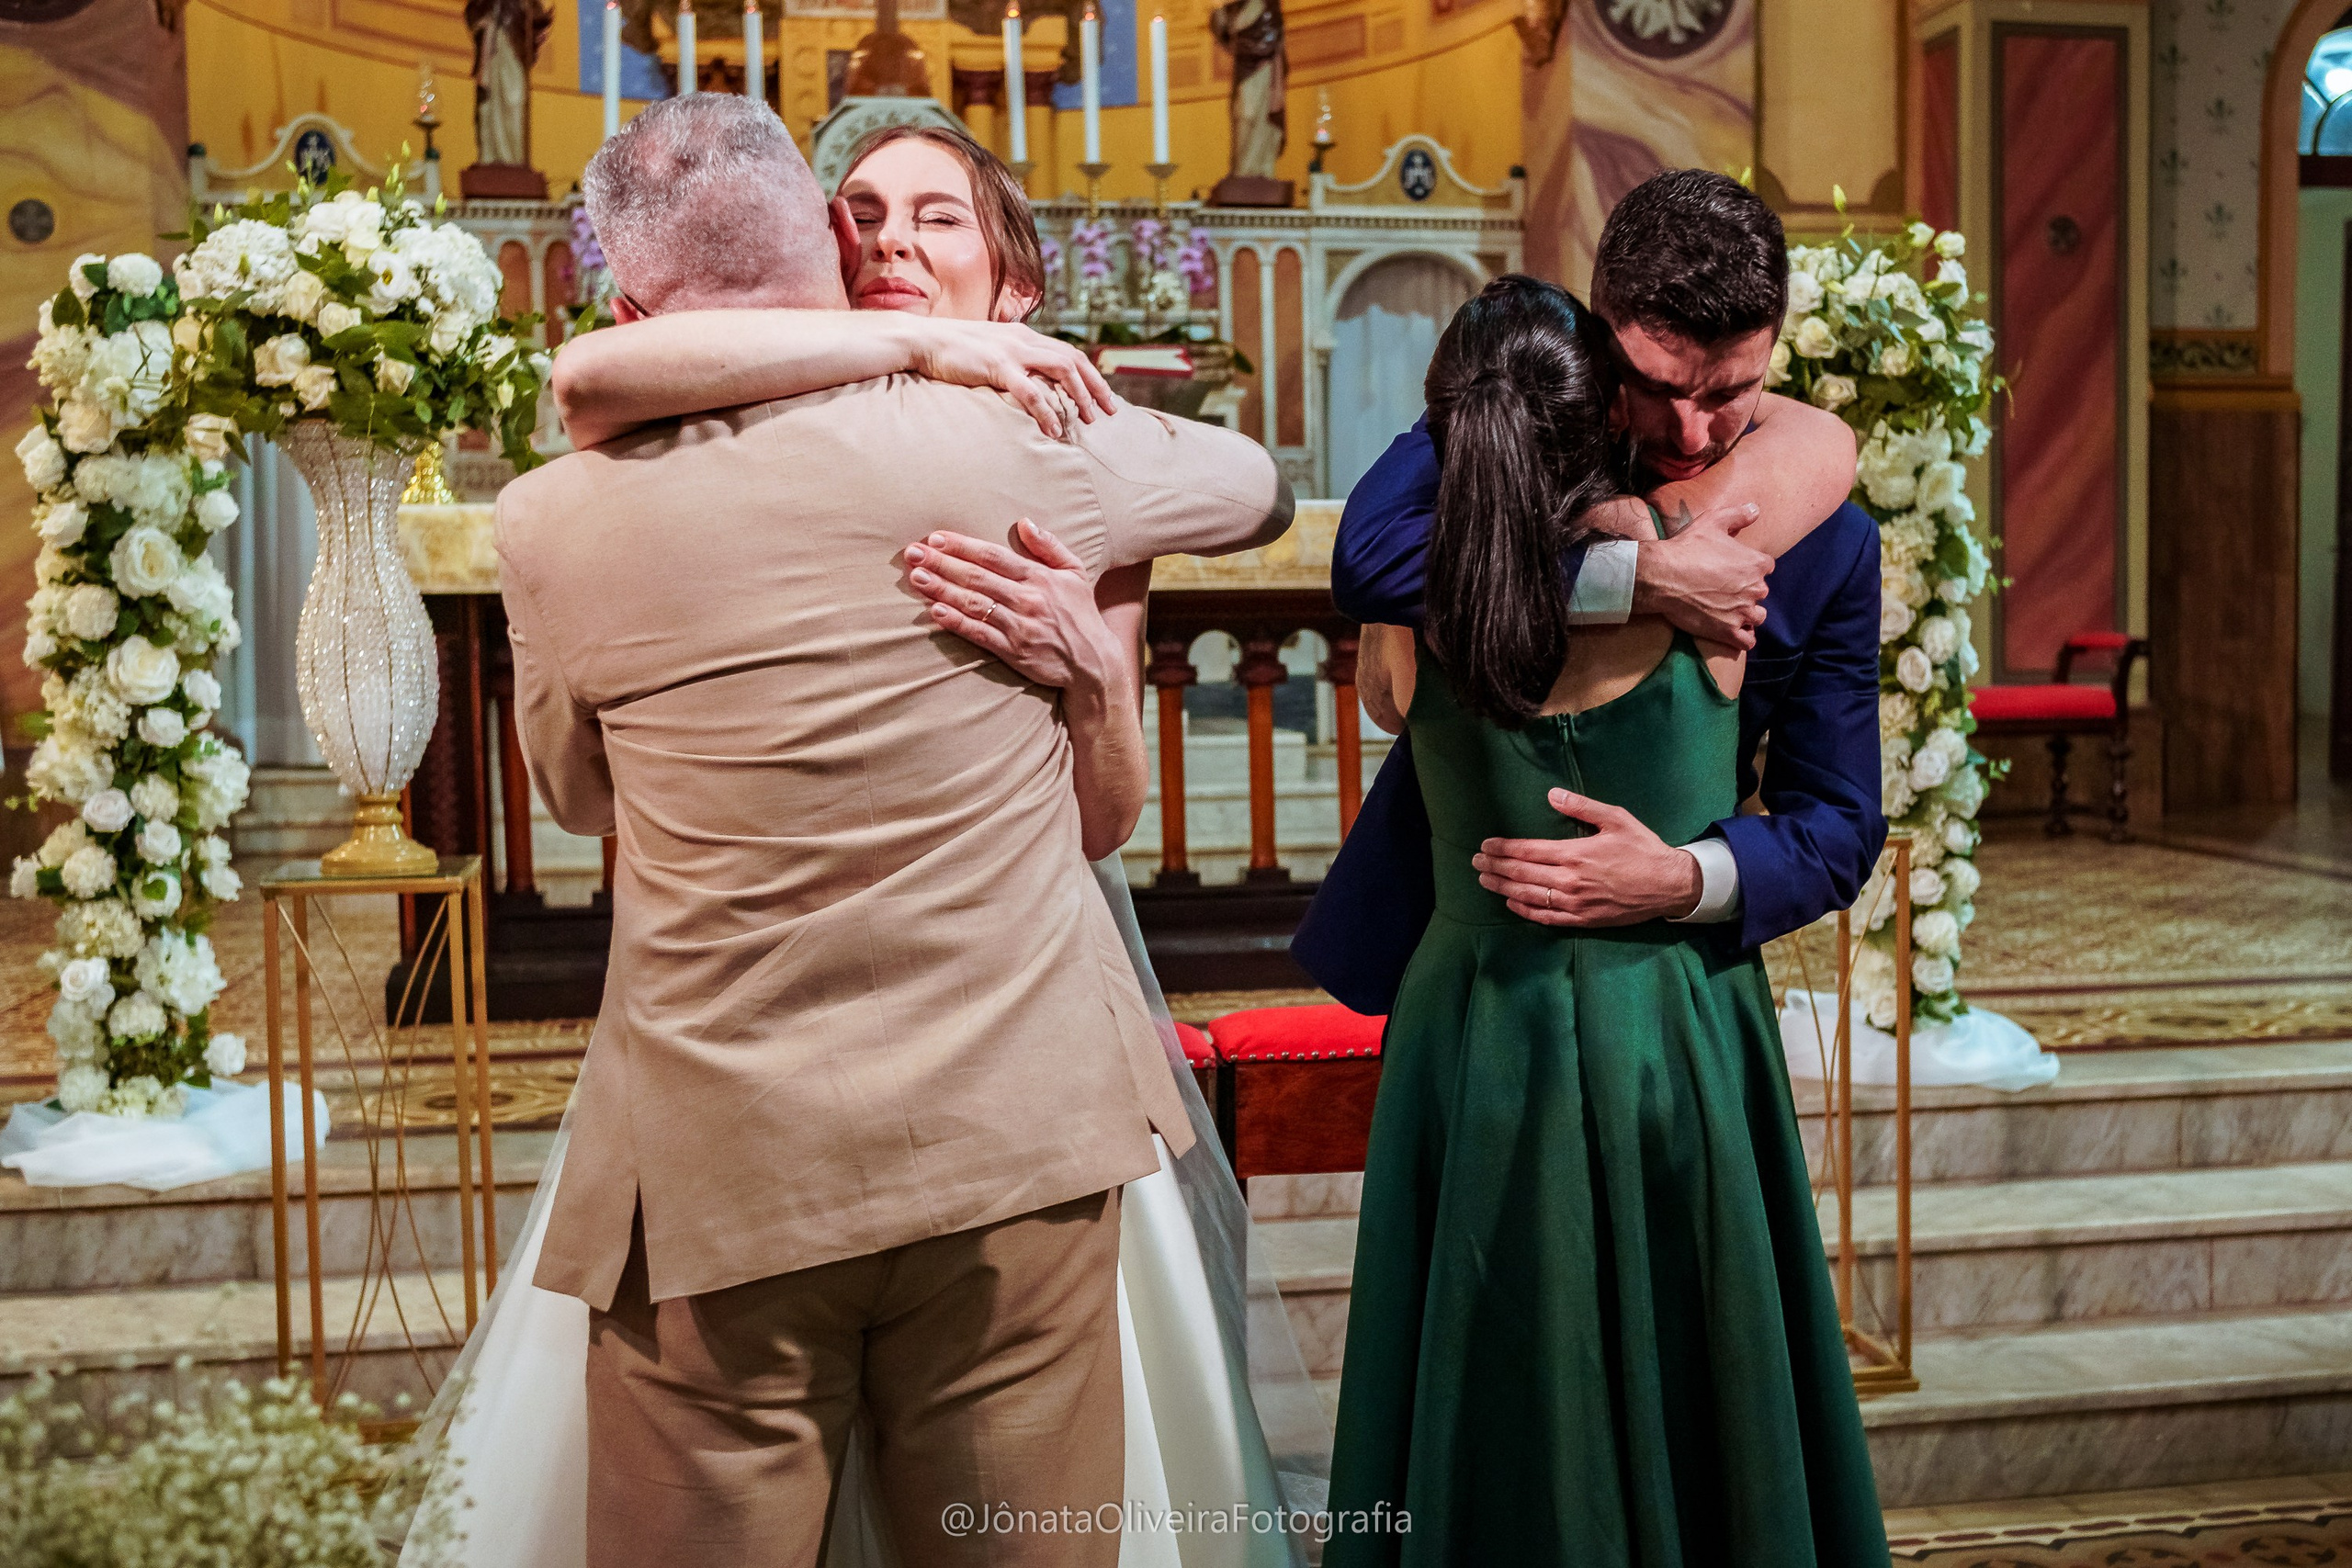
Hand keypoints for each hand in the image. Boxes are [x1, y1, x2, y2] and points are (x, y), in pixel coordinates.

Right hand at [905, 320, 1118, 438]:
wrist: (922, 340)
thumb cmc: (953, 350)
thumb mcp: (990, 350)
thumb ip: (1012, 361)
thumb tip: (1028, 380)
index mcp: (1026, 336)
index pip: (1070, 353)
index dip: (1092, 375)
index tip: (1105, 397)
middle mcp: (1025, 339)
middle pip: (1074, 360)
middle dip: (1096, 387)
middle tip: (1110, 412)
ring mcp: (1012, 351)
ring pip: (1061, 370)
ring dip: (1079, 397)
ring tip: (1088, 421)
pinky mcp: (997, 366)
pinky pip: (1031, 391)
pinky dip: (1047, 411)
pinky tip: (1055, 430)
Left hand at [905, 520, 1124, 693]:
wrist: (1094, 662)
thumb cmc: (1080, 614)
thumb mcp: (1074, 573)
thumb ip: (1049, 546)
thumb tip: (1024, 522)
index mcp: (1039, 577)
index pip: (993, 556)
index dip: (963, 546)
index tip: (936, 538)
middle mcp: (1027, 599)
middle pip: (977, 577)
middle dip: (942, 563)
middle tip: (913, 554)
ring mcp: (1019, 626)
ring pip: (974, 604)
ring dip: (942, 590)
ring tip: (917, 578)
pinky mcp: (1013, 651)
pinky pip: (980, 634)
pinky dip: (956, 623)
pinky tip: (935, 612)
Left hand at [1473, 788, 1702, 926]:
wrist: (1669, 885)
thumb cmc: (1643, 849)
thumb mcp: (1616, 818)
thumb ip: (1582, 807)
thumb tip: (1552, 794)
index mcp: (1575, 854)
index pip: (1527, 851)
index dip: (1502, 848)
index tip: (1485, 845)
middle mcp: (1569, 880)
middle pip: (1521, 873)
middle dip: (1494, 866)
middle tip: (1475, 861)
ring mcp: (1574, 903)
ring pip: (1528, 896)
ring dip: (1502, 887)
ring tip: (1484, 879)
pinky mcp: (1583, 920)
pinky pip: (1546, 917)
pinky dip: (1524, 910)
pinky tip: (1511, 903)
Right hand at [1632, 502, 1769, 649]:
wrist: (1663, 576)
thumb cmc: (1687, 548)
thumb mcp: (1713, 521)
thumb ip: (1738, 515)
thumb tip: (1755, 509)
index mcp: (1756, 564)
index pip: (1766, 567)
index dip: (1750, 567)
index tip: (1734, 569)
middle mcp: (1755, 589)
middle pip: (1760, 592)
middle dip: (1747, 591)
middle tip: (1725, 589)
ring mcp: (1743, 613)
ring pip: (1757, 617)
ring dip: (1747, 615)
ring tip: (1729, 611)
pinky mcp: (1728, 632)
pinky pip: (1747, 640)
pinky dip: (1742, 637)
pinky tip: (1731, 631)